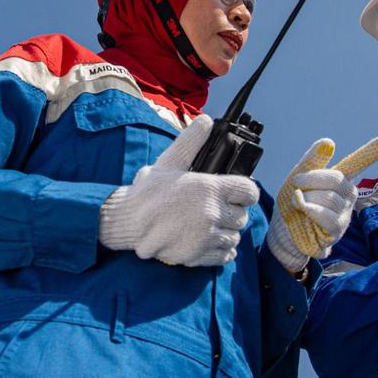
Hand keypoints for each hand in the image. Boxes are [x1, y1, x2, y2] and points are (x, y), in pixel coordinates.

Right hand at [98, 114, 259, 266]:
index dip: (245, 192)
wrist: (127, 222)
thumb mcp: (169, 162)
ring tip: (209, 225)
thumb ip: (191, 142)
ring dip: (225, 232)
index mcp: (209, 188)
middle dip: (232, 213)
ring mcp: (206, 237)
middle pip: (242, 217)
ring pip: (234, 237)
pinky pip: (225, 255)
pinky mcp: (198, 256)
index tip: (237, 193)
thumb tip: (205, 121)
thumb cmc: (147, 191)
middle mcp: (211, 213)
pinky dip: (220, 250)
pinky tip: (207, 241)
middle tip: (217, 209)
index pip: (249, 192)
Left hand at [266, 135, 377, 272]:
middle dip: (310, 179)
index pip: (358, 162)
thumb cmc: (293, 202)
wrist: (283, 231)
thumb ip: (312, 161)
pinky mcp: (338, 228)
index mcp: (339, 177)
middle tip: (295, 183)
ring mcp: (345, 212)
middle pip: (335, 179)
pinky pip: (327, 216)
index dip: (373, 151)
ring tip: (300, 205)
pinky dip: (310, 210)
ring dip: (306, 199)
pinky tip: (304, 211)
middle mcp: (347, 193)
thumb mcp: (297, 178)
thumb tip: (329, 142)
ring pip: (328, 198)